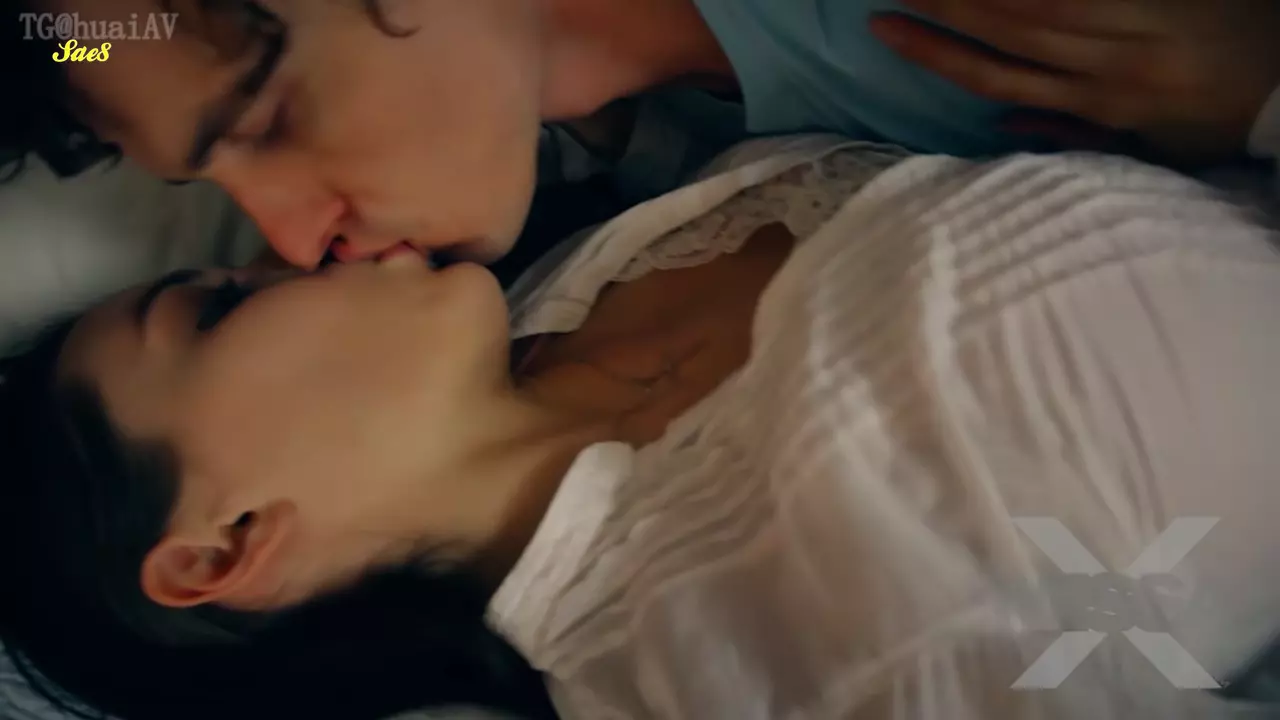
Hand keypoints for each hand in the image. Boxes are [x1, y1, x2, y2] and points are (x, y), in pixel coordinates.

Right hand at [870, 0, 1279, 165]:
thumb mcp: (1143, 150)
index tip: (884, 25)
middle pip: (1005, 27)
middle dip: (941, 2)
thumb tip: (999, 121)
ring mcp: (1132, 20)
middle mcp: (1104, 63)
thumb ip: (1070, 134)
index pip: (994, 75)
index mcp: (1094, 107)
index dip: (934, 51)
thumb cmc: (1211, 126)